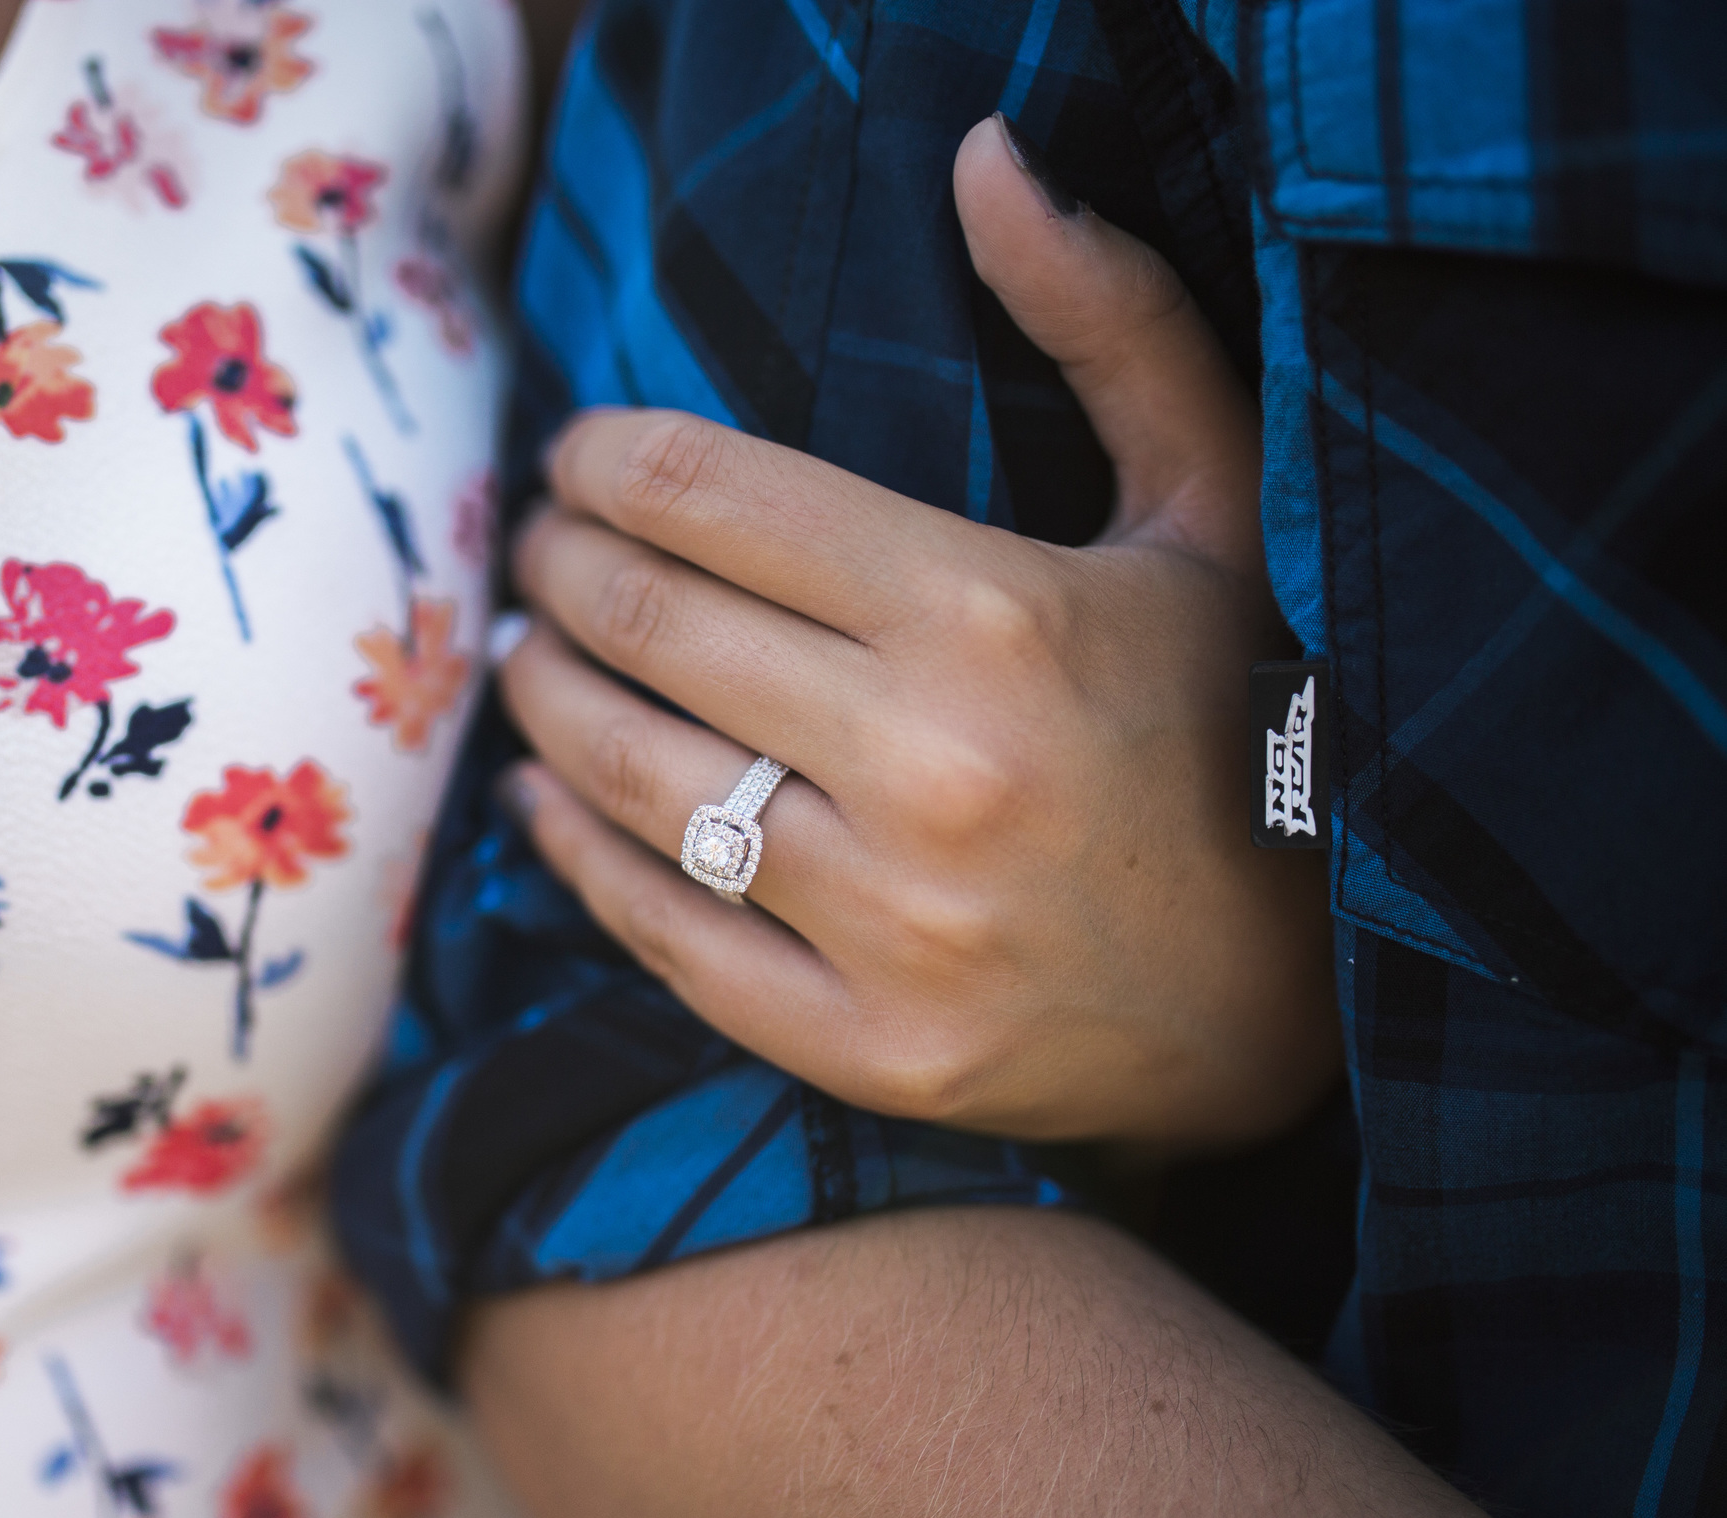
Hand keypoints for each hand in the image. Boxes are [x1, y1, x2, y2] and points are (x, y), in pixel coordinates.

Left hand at [495, 115, 1337, 1144]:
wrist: (1306, 997)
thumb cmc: (1243, 716)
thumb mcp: (1212, 499)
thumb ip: (1106, 318)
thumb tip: (985, 155)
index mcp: (994, 614)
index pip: (710, 498)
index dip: (606, 462)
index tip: (578, 457)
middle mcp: (931, 770)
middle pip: (646, 625)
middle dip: (561, 565)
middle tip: (539, 549)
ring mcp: (894, 925)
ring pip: (627, 775)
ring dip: (545, 696)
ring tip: (526, 653)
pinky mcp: (868, 1045)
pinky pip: (660, 933)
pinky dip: (571, 854)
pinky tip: (537, 798)